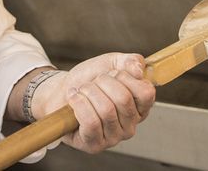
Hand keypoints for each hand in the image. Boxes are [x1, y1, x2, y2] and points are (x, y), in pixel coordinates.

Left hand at [32, 53, 155, 153]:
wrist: (61, 90)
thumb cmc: (89, 79)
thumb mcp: (112, 63)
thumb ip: (131, 61)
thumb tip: (140, 71)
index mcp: (140, 107)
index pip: (146, 93)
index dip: (126, 77)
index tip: (112, 73)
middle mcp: (130, 125)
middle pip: (123, 99)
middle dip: (103, 82)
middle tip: (94, 81)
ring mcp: (114, 137)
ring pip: (106, 110)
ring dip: (89, 92)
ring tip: (82, 90)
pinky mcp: (95, 145)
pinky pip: (91, 123)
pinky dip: (79, 104)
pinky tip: (74, 98)